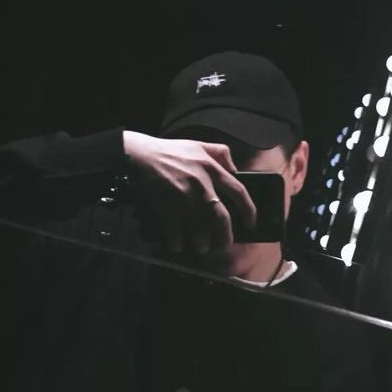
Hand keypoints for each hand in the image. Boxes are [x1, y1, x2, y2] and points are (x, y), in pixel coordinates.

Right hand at [123, 131, 256, 251]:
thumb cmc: (170, 151)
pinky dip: (177, 243)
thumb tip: (235, 169)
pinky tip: (177, 245)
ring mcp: (184, 198)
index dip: (249, 210)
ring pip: (200, 230)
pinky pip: (176, 233)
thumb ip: (221, 153)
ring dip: (202, 243)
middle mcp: (202, 185)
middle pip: (222, 219)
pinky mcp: (166, 207)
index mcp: (212, 169)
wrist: (139, 155)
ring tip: (201, 247)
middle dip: (225, 237)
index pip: (239, 191)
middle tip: (224, 244)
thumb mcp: (199, 144)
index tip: (251, 222)